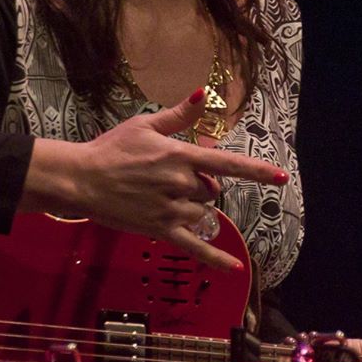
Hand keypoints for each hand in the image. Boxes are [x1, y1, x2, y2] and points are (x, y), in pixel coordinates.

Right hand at [18, 88, 287, 270]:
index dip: (256, 171)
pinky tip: (235, 268)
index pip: (227, 163)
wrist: (80, 178)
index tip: (281, 176)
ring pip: (203, 212)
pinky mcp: (160, 229)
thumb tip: (203, 93)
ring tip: (161, 196)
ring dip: (194, 207)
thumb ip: (179, 115)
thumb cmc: (111, 148)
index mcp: (180, 156)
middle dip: (201, 185)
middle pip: (211, 190)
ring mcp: (171, 208)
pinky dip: (216, 258)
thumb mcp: (145, 125)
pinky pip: (194, 245)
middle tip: (168, 177)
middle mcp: (180, 183)